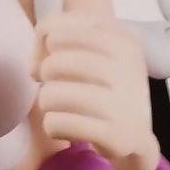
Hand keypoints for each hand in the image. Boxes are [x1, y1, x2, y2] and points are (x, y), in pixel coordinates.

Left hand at [33, 12, 160, 169]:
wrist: (136, 136)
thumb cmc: (102, 86)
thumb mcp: (90, 50)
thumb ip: (55, 37)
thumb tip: (34, 69)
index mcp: (120, 38)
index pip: (54, 32)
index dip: (40, 49)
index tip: (53, 61)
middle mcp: (126, 65)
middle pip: (51, 65)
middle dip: (46, 79)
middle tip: (61, 87)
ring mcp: (123, 101)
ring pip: (50, 95)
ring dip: (48, 104)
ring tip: (65, 107)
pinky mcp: (114, 134)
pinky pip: (56, 124)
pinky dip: (54, 127)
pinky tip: (70, 128)